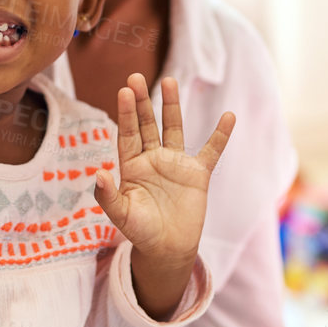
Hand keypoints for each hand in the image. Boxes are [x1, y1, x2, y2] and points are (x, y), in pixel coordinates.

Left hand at [92, 74, 234, 268]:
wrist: (167, 249)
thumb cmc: (140, 232)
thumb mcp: (121, 215)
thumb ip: (108, 196)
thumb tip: (99, 173)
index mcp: (131, 166)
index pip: (128, 134)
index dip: (126, 113)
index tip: (124, 91)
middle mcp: (152, 159)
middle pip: (147, 124)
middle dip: (142, 102)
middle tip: (135, 77)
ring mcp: (175, 164)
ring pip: (173, 128)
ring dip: (171, 106)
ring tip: (169, 81)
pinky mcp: (197, 174)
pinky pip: (211, 151)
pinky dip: (220, 135)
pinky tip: (228, 117)